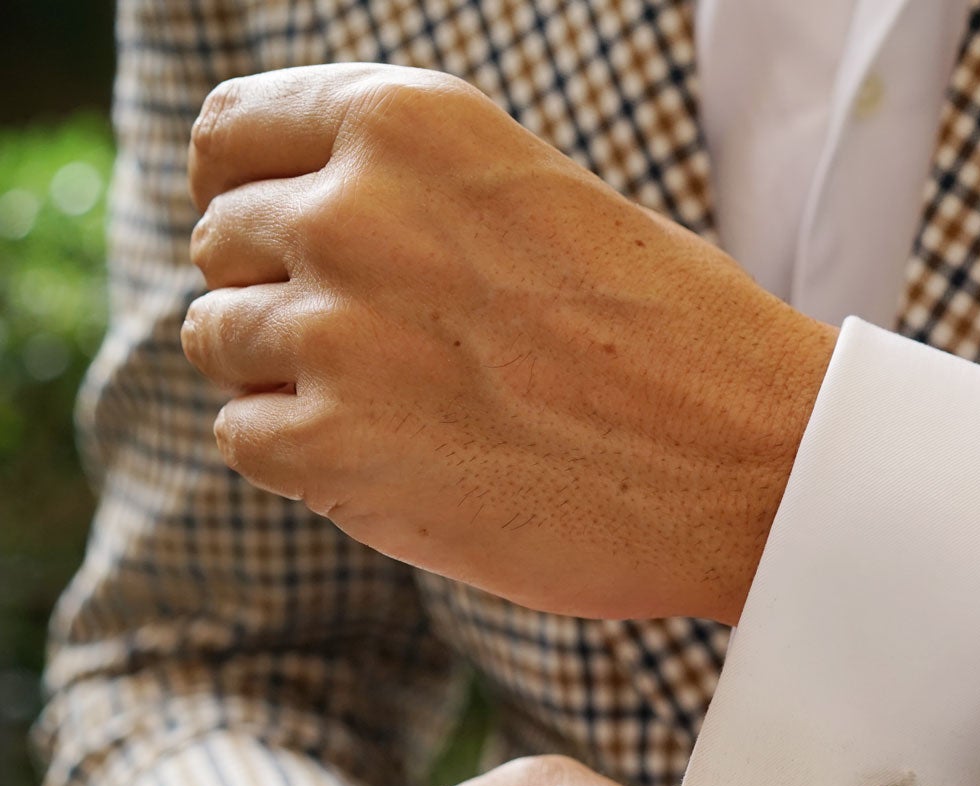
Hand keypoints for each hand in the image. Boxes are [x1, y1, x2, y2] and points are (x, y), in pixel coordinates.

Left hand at [180, 63, 836, 623]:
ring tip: (405, 408)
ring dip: (291, 378)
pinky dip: (305, 458)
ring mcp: (334, 330)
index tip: (279, 239)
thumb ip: (414, 195)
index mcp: (410, 123)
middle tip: (385, 350)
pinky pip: (245, 438)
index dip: (247, 192)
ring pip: (219, 340)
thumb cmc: (679, 336)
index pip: (232, 136)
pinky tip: (399, 459)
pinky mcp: (333, 447)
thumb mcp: (541, 198)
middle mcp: (352, 209)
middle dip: (282, 293)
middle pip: (222, 243)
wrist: (753, 460)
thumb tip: (297, 227)